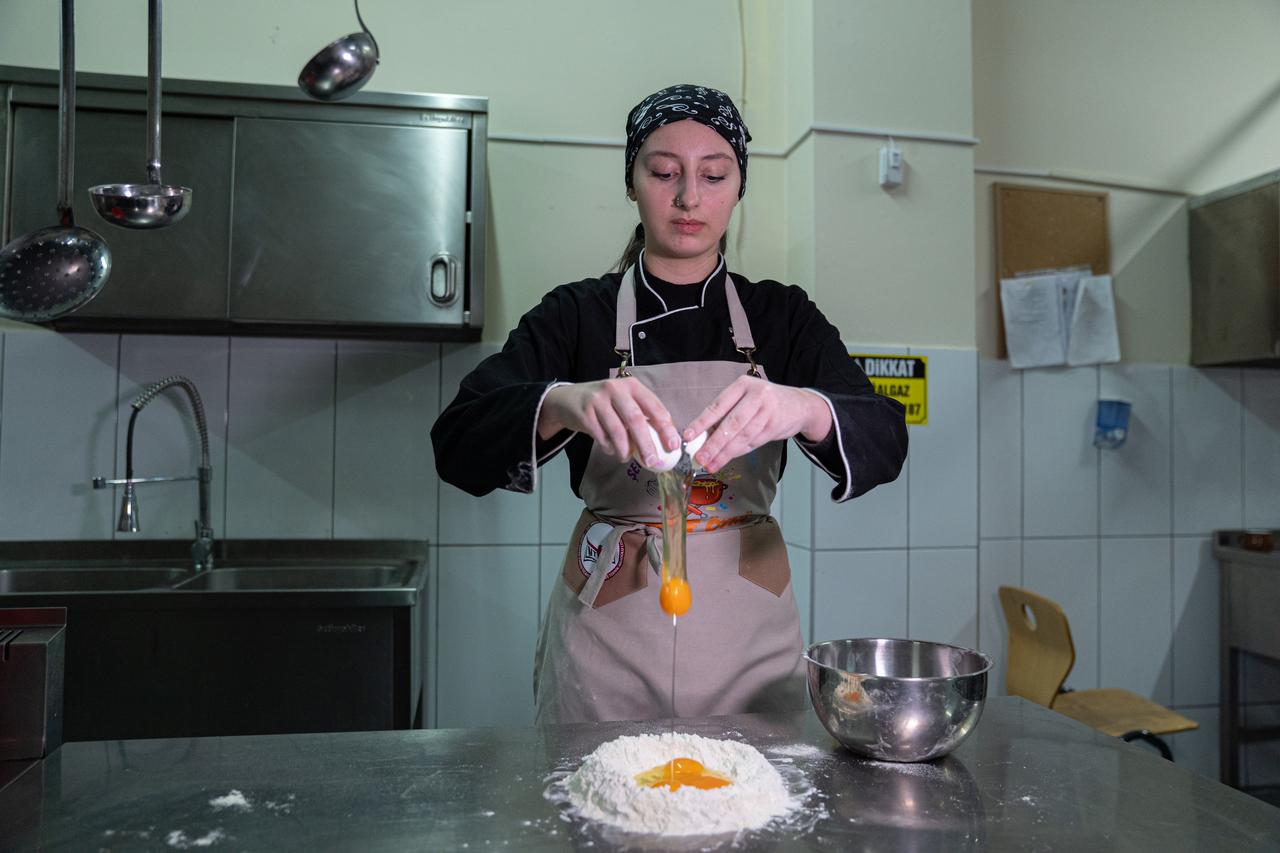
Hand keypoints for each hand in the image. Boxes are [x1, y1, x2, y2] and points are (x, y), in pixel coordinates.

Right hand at [537, 379, 681, 464]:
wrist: (567, 400)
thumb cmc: (604, 404)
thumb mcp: (624, 401)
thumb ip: (642, 416)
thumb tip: (665, 442)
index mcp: (632, 386)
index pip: (654, 406)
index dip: (666, 427)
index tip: (673, 446)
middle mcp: (615, 389)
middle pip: (636, 420)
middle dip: (647, 444)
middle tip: (653, 462)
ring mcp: (598, 400)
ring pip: (617, 431)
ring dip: (625, 450)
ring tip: (626, 458)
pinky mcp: (585, 413)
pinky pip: (601, 437)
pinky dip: (609, 448)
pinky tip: (611, 450)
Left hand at [683, 376, 832, 471]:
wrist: (799, 405)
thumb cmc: (764, 402)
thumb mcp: (745, 397)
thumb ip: (726, 412)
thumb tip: (702, 435)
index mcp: (742, 385)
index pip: (718, 406)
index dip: (701, 422)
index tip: (688, 436)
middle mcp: (756, 396)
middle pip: (731, 424)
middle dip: (713, 444)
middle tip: (700, 458)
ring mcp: (768, 411)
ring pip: (742, 436)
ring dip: (725, 453)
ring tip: (711, 464)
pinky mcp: (775, 426)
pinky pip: (752, 443)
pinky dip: (738, 452)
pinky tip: (726, 459)